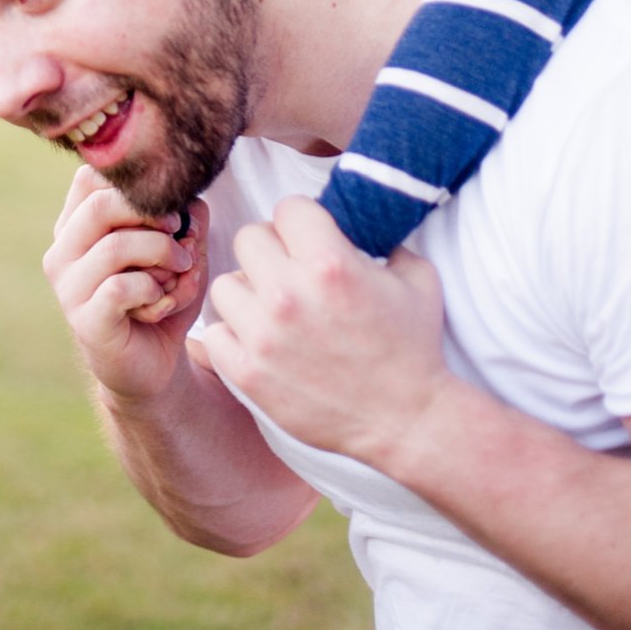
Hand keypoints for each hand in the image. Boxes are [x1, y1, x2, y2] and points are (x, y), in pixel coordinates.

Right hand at [42, 166, 209, 404]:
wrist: (156, 362)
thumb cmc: (163, 292)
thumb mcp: (180, 246)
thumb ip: (186, 215)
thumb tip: (190, 201)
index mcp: (77, 224)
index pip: (92, 177)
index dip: (136, 184)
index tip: (170, 208)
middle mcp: (63, 251)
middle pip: (101, 204)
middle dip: (153, 215)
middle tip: (180, 235)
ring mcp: (68, 287)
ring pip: (116, 246)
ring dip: (162, 255)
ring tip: (179, 272)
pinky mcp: (84, 320)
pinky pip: (121, 288)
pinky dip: (153, 290)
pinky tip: (161, 302)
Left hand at [204, 196, 457, 470]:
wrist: (407, 421)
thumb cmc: (413, 346)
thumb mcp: (416, 277)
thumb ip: (382, 240)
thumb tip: (359, 219)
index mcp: (331, 263)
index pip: (287, 208)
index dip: (302, 221)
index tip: (311, 239)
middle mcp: (289, 294)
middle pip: (248, 238)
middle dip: (271, 250)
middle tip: (289, 271)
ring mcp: (264, 336)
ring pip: (224, 284)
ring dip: (247, 292)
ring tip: (272, 309)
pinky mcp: (248, 374)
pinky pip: (214, 334)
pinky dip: (233, 335)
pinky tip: (260, 341)